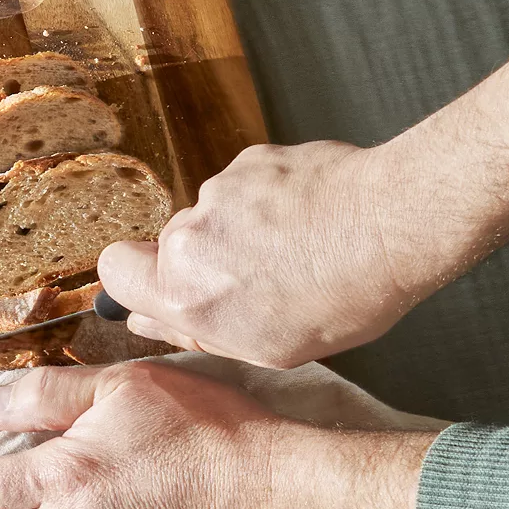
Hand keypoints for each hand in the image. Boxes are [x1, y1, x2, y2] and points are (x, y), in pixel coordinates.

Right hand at [99, 60, 508, 367]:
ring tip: (298, 251)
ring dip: (242, 235)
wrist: (394, 223)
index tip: (164, 290)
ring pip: (213, 219)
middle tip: (260, 282)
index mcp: (185, 291)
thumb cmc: (341, 296)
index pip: (114, 271)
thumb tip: (146, 319)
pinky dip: (268, 205)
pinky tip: (309, 221)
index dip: (133, 281)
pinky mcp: (252, 161)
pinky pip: (245, 189)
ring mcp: (220, 192)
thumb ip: (194, 331)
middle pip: (173, 247)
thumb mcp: (265, 347)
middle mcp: (190, 236)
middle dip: (206, 263)